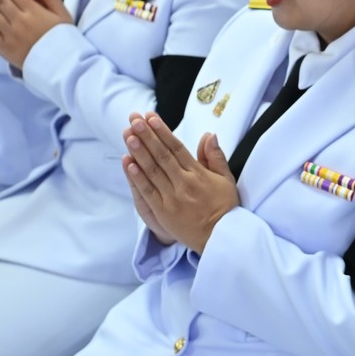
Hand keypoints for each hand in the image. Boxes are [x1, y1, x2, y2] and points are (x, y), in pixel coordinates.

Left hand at [121, 113, 239, 252]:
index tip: (151, 117)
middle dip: (147, 136)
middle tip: (134, 120)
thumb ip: (215, 156)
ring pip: (152, 171)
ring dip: (139, 152)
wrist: (220, 238)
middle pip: (162, 156)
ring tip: (128, 135)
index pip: (177, 148)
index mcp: (198, 174)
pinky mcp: (163, 212)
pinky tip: (129, 163)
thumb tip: (209, 134)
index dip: (163, 132)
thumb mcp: (226, 179)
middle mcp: (184, 184)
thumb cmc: (224, 207)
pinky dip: (137, 178)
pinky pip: (148, 192)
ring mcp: (172, 198)